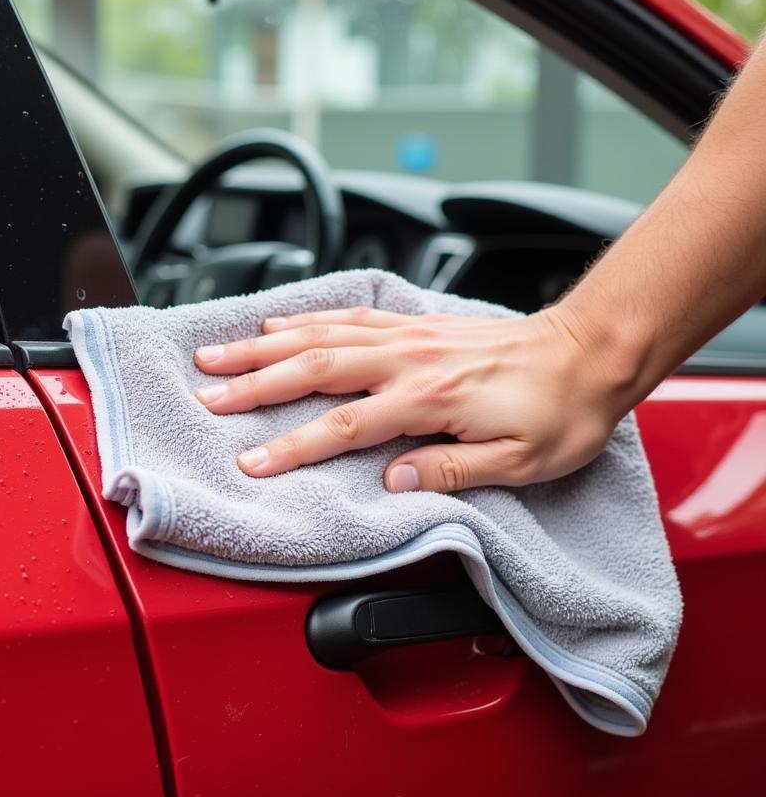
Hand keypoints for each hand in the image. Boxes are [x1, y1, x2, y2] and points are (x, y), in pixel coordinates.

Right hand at [193, 304, 631, 492]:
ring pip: (320, 335)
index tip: (251, 462)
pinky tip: (277, 323)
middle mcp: (409, 359)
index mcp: (430, 398)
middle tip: (206, 396)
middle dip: (253, 384)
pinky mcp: (414, 323)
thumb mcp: (521, 461)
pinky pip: (348, 314)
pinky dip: (307, 316)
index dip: (292, 446)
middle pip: (313, 368)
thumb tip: (393, 483)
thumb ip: (451, 469)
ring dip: (264, 346)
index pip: (343, 425)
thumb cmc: (561, 411)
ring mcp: (408, 335)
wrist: (590, 353)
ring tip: (218, 355)